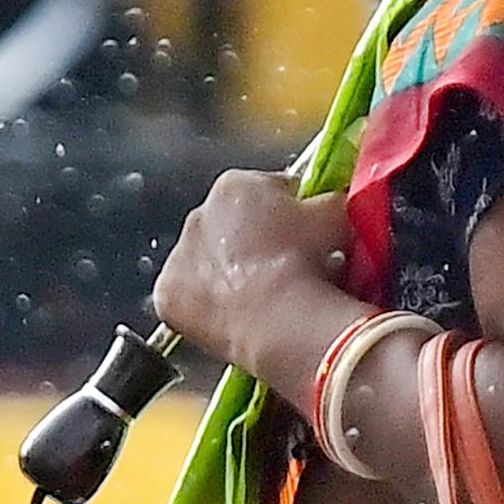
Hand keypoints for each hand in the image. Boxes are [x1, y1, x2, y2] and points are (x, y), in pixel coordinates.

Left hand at [152, 169, 354, 370]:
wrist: (280, 316)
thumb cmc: (308, 262)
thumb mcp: (336, 214)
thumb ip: (330, 199)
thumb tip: (334, 200)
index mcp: (234, 186)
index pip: (266, 191)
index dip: (291, 212)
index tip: (306, 233)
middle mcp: (197, 213)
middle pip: (232, 226)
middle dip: (256, 242)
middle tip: (285, 269)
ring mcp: (178, 256)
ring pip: (208, 262)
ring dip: (230, 274)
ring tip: (262, 297)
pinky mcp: (167, 295)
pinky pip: (189, 298)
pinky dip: (208, 307)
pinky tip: (235, 317)